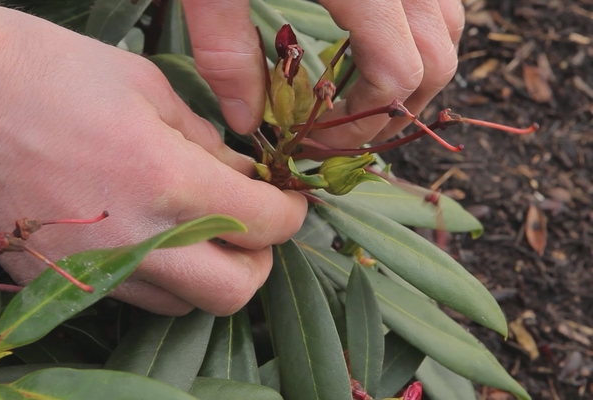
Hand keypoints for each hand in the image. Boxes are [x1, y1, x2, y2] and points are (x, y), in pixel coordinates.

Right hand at [0, 5, 306, 315]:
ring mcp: (96, 268)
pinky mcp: (63, 278)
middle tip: (256, 224)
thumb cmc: (50, 74)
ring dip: (214, 271)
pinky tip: (160, 239)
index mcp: (168, 180)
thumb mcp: (147, 88)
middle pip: (235, 290)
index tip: (290, 200)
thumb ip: (206, 141)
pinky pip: (141, 298)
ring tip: (206, 229)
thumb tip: (241, 175)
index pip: (265, 224)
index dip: (291, 212)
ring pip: (189, 303)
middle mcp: (137, 239)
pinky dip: (169, 278)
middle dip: (260, 258)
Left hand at [182, 0, 463, 146]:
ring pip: (450, 27)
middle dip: (395, 110)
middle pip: (439, 61)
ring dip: (414, 73)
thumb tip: (246, 121)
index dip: (364, 123)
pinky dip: (419, 31)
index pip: (398, 75)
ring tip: (361, 92)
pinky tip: (377, 41)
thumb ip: (224, 50)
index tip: (323, 140)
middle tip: (345, 128)